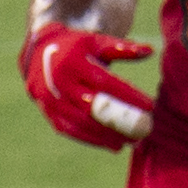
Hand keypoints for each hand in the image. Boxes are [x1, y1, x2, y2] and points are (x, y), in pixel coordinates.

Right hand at [19, 23, 155, 148]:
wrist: (37, 54)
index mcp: (74, 62)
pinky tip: (110, 144)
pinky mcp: (48, 112)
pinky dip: (90, 139)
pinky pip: (69, 129)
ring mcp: (51, 99)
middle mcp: (59, 82)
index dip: (127, 95)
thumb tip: (149, 51)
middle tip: (142, 130)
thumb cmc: (77, 48)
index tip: (150, 106)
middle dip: (118, 120)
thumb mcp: (97, 43)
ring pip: (80, 122)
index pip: (104, 82)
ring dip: (105, 135)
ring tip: (128, 141)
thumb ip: (122, 48)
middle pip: (92, 107)